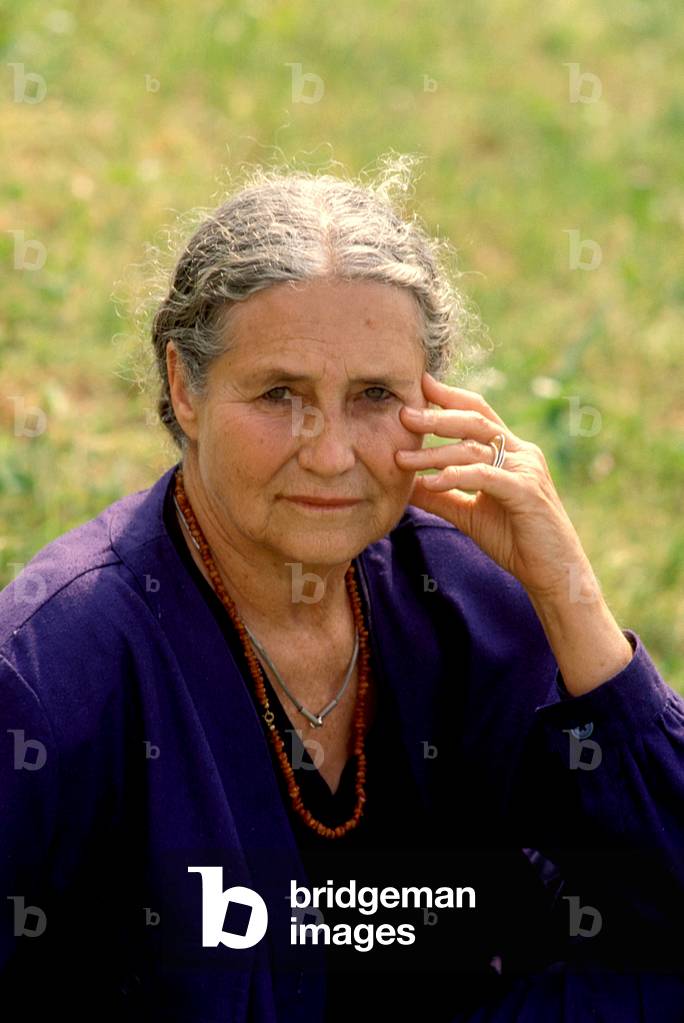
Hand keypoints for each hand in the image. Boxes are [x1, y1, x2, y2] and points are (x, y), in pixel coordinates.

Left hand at [395, 371, 598, 603]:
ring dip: (435, 452)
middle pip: (474, 421)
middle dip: (437, 416)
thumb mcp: (468, 513)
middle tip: (403, 414)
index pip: (478, 413)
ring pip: (475, 448)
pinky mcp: (526, 492)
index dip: (450, 397)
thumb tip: (403, 485)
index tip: (419, 386)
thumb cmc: (515, 540)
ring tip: (401, 458)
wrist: (553, 573)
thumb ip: (440, 495)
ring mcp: (526, 469)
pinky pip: (486, 476)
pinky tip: (432, 481)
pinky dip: (457, 475)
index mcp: (510, 452)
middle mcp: (521, 453)